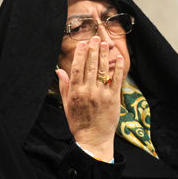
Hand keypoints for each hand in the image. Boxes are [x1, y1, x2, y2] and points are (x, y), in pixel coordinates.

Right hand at [57, 36, 123, 161]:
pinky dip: (118, 68)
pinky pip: (116, 80)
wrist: (93, 139)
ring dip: (104, 55)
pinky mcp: (113, 99)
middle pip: (90, 66)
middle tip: (95, 38)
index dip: (80, 54)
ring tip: (104, 44)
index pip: (77, 68)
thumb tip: (59, 71)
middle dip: (93, 50)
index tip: (82, 44)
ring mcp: (101, 95)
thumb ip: (64, 87)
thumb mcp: (67, 105)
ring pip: (103, 70)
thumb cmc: (79, 123)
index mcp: (75, 92)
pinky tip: (118, 57)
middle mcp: (88, 91)